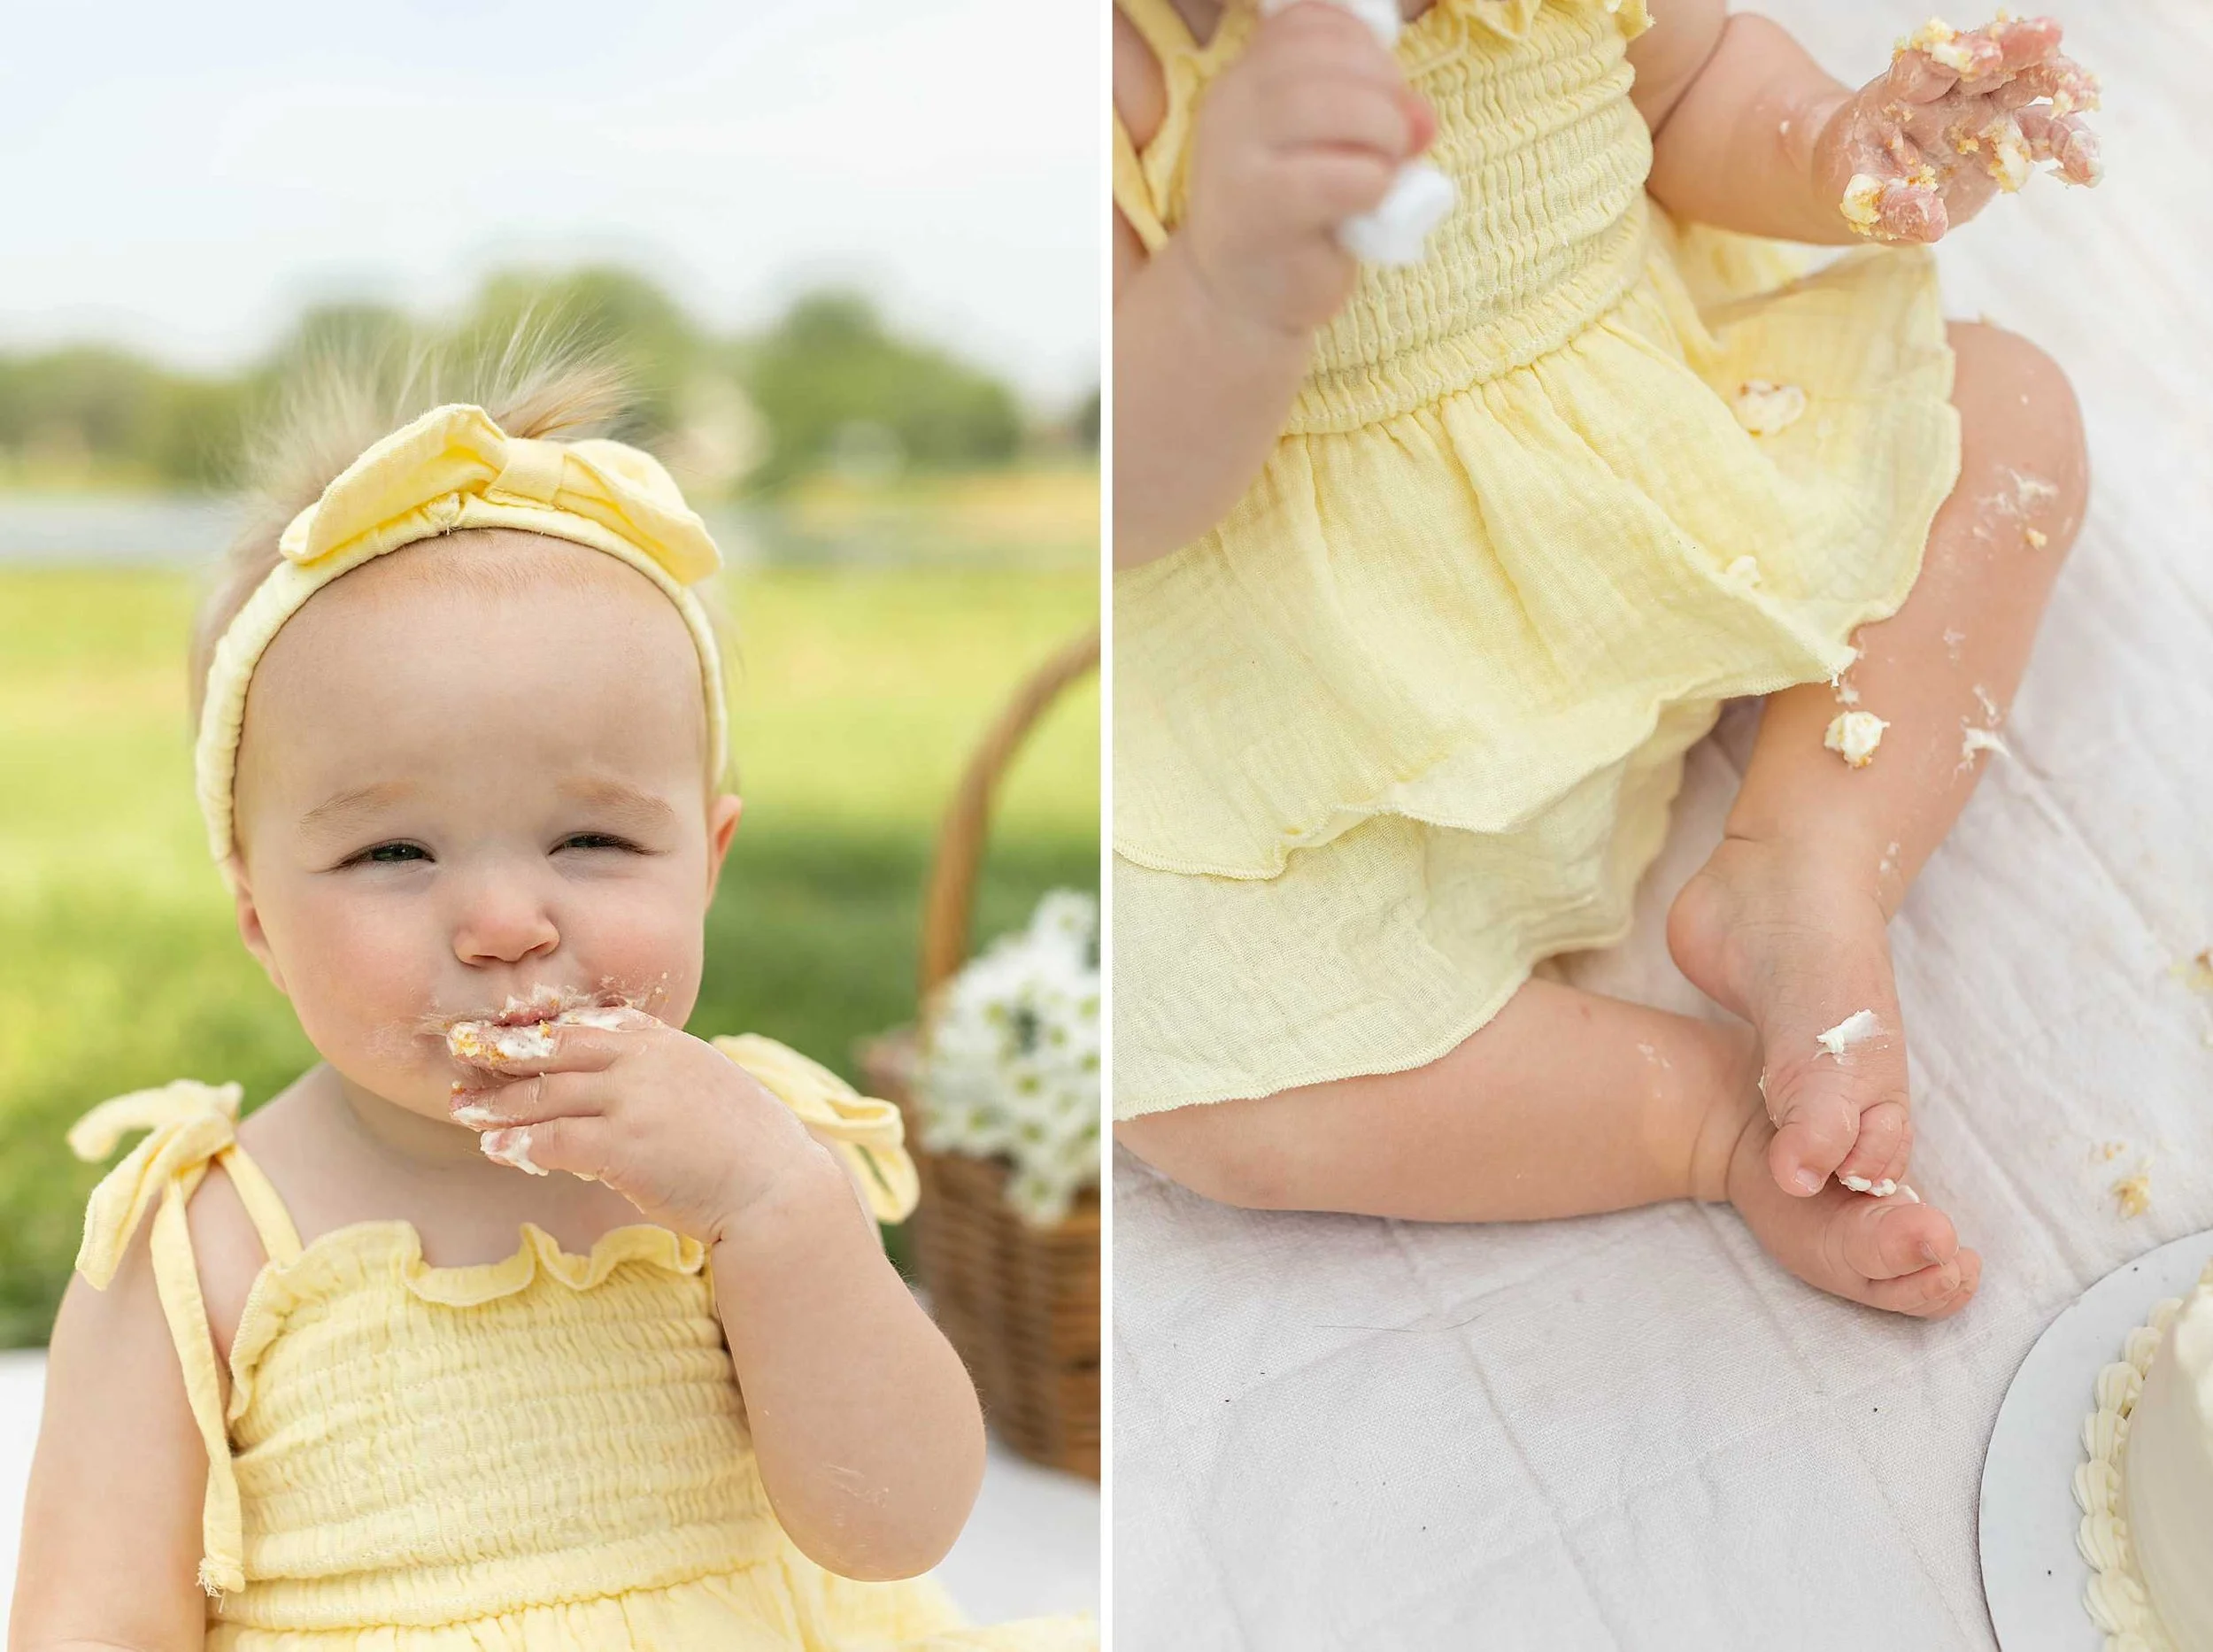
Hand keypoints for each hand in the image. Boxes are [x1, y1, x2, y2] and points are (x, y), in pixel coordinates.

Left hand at [446, 1007, 836, 1244]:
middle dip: (501, 1051)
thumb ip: (657, 1073)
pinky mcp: (623, 1147)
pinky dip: (519, 1144)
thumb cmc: (742, 1146)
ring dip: (497, 1104)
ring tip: (464, 1111)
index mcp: (664, 1041)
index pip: (588, 1022)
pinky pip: (553, 1140)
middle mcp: (644, 1061)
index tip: (504, 1033)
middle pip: (554, 1048)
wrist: (775, 1188)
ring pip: (544, 1095)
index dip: (539, 1027)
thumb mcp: (703, 1086)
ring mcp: (633, 1101)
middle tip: (460, 1054)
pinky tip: (498, 1150)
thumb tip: (612, 1082)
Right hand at [1183, 0, 1435, 334]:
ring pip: (1333, 106)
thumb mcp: (1328, 152)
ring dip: (1384, 132)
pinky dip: (1373, 184)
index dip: (1364, 46)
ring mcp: (1235, 158)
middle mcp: (1230, 106)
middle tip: (1398, 139)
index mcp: (1244, 80)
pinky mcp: (1257, 211)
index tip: (1382, 92)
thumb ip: (1370, 115)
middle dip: (1385, 90)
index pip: (1308, 23)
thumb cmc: (1294, 223)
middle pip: (1326, 57)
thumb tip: (1422, 117)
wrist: (1239, 303)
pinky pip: (1337, 177)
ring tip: (1386, 168)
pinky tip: (1368, 206)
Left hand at [1818, 14, 2099, 243]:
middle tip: (2050, 34)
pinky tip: (2090, 169)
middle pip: (1990, 61)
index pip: (1931, 64)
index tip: (1986, 54)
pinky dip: (2068, 149)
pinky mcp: (2007, 139)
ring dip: (2058, 87)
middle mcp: (1951, 92)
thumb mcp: (1857, 194)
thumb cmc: (1855, 178)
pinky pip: (2044, 138)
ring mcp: (1985, 111)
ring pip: (2028, 88)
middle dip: (2020, 46)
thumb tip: (1931, 223)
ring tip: (2085, 96)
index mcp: (1903, 91)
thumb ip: (1891, 204)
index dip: (1957, 54)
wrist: (1867, 186)